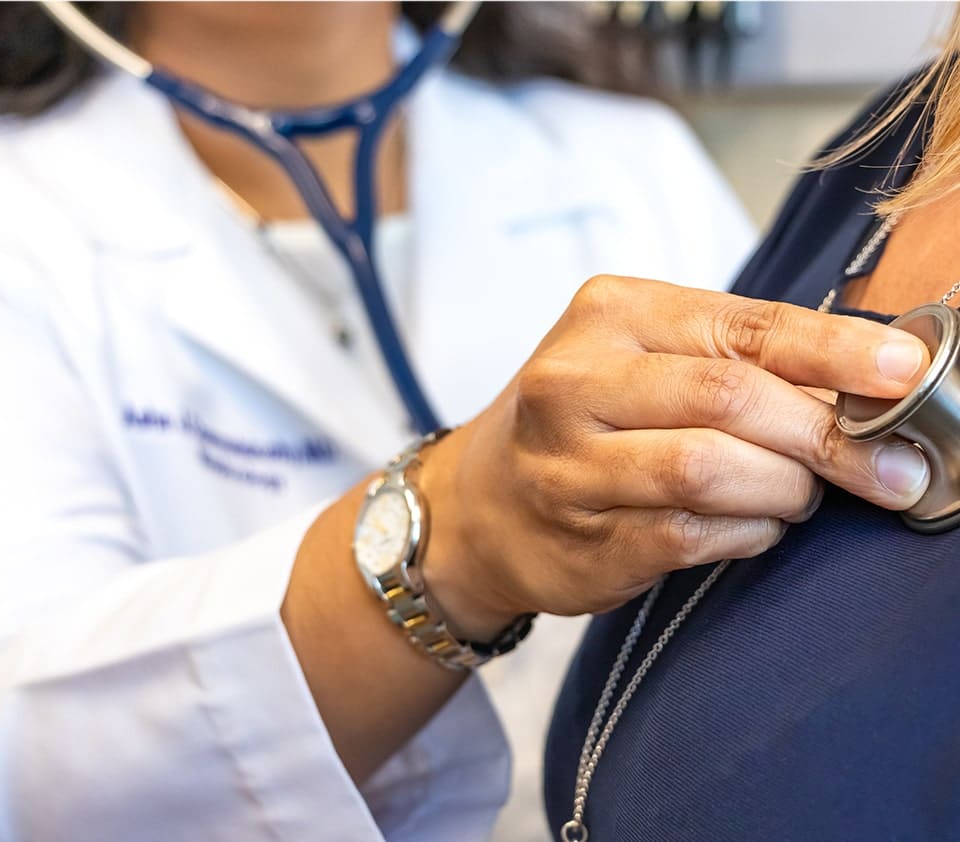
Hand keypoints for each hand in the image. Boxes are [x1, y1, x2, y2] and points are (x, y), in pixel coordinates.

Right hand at [420, 276, 930, 637]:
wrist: (483, 500)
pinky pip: (691, 535)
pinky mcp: (580, 537)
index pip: (743, 327)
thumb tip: (869, 384)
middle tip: (884, 466)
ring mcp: (568, 464)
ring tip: (803, 493)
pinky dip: (747, 532)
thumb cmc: (583, 415)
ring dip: (785, 488)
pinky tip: (757, 524)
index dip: (837, 351)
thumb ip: (739, 359)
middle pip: (728, 397)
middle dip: (826, 436)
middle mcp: (575, 381)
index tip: (907, 374)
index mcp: (606, 314)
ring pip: (708, 470)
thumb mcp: (644, 354)